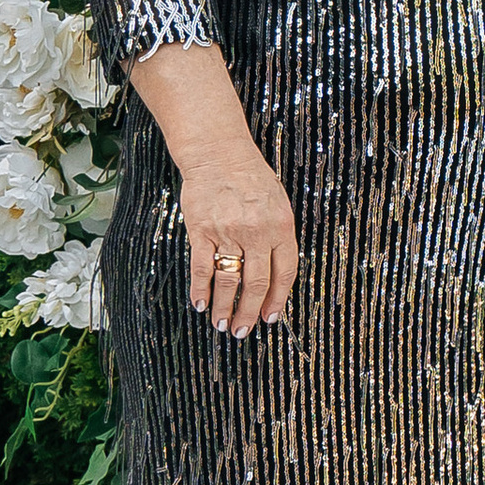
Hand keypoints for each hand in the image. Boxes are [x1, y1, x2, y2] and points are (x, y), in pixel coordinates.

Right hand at [131, 45, 300, 334]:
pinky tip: (199, 304)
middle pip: (256, 283)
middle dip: (250, 313)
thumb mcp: (278, 202)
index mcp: (282, 226)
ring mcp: (228, 232)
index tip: (271, 318)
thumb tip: (276, 275)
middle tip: (243, 331)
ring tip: (222, 325)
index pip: (284, 273)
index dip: (278, 299)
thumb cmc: (252, 178)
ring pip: (228, 280)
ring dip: (225, 307)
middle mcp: (257, 232)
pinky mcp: (202, 230)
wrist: (219, 153)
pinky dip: (200, 289)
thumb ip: (279, 236)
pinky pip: (202, 267)